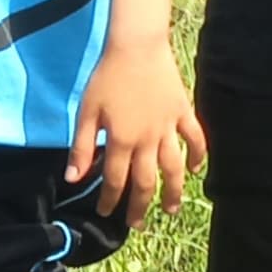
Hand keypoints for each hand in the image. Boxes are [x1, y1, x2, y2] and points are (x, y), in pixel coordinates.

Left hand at [69, 41, 205, 230]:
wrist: (137, 47)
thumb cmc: (106, 78)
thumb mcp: (86, 112)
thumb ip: (81, 146)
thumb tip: (73, 178)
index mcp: (121, 141)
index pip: (114, 180)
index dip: (110, 200)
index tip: (105, 213)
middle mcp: (147, 139)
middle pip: (146, 181)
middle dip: (140, 206)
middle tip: (137, 224)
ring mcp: (168, 127)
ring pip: (174, 167)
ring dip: (173, 191)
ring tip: (171, 210)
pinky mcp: (183, 112)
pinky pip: (195, 139)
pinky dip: (197, 156)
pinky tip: (195, 170)